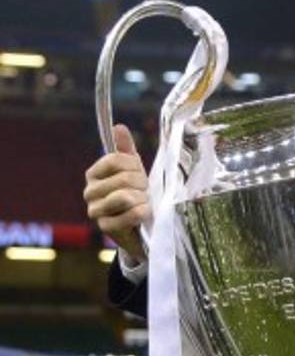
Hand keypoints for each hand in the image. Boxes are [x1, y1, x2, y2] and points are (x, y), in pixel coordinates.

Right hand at [83, 124, 148, 258]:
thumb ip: (126, 149)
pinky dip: (143, 213)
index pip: (115, 160)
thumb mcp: (133, 170)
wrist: (141, 225)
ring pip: (125, 196)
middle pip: (123, 178)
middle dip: (142, 185)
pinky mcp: (106, 228)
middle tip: (145, 192)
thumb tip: (119, 127)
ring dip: (143, 199)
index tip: (140, 174)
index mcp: (93, 174)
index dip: (135, 166)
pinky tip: (144, 214)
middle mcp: (89, 192)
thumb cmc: (136, 193)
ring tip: (144, 203)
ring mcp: (95, 211)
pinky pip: (131, 214)